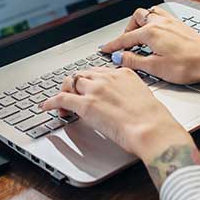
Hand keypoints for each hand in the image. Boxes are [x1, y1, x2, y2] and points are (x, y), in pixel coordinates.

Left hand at [41, 66, 191, 158]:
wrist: (152, 128)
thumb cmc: (153, 119)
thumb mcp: (143, 98)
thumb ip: (129, 95)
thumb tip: (122, 104)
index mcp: (123, 74)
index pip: (99, 71)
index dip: (89, 80)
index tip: (87, 86)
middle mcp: (107, 78)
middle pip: (82, 74)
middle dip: (74, 84)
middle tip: (71, 94)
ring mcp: (95, 90)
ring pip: (70, 83)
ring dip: (63, 91)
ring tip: (61, 102)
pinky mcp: (85, 104)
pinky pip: (61, 98)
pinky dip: (51, 102)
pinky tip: (46, 107)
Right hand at [99, 6, 199, 85]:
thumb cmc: (188, 64)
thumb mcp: (156, 67)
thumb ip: (134, 61)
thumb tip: (119, 57)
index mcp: (151, 32)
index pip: (125, 38)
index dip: (113, 45)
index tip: (105, 49)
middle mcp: (160, 23)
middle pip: (137, 18)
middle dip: (127, 29)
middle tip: (124, 43)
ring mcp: (171, 22)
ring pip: (150, 13)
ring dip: (141, 22)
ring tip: (139, 36)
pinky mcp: (180, 25)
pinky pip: (161, 16)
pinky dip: (154, 22)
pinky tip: (157, 33)